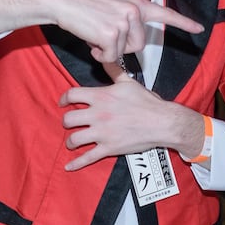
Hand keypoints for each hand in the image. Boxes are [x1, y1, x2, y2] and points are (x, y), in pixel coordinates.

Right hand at [53, 0, 203, 66]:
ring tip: (97, 34)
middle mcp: (134, 10)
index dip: (184, 23)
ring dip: (109, 50)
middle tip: (106, 34)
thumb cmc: (90, 2)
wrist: (65, 3)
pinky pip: (111, 56)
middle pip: (139, 44)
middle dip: (122, 46)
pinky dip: (100, 54)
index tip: (200, 28)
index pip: (165, 14)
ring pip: (124, 51)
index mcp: (137, 3)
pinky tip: (91, 40)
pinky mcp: (111, 33)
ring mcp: (123, 21)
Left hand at [58, 64, 199, 170]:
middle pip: (69, 119)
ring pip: (74, 139)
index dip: (64, 99)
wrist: (162, 122)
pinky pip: (88, 158)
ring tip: (72, 142)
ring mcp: (102, 133)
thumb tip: (106, 57)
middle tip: (69, 123)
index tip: (63, 102)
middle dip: (66, 122)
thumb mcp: (128, 82)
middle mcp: (98, 115)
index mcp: (100, 97)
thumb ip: (113, 70)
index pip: (72, 95)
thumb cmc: (147, 102)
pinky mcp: (109, 148)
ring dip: (70, 142)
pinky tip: (69, 166)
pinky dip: (76, 164)